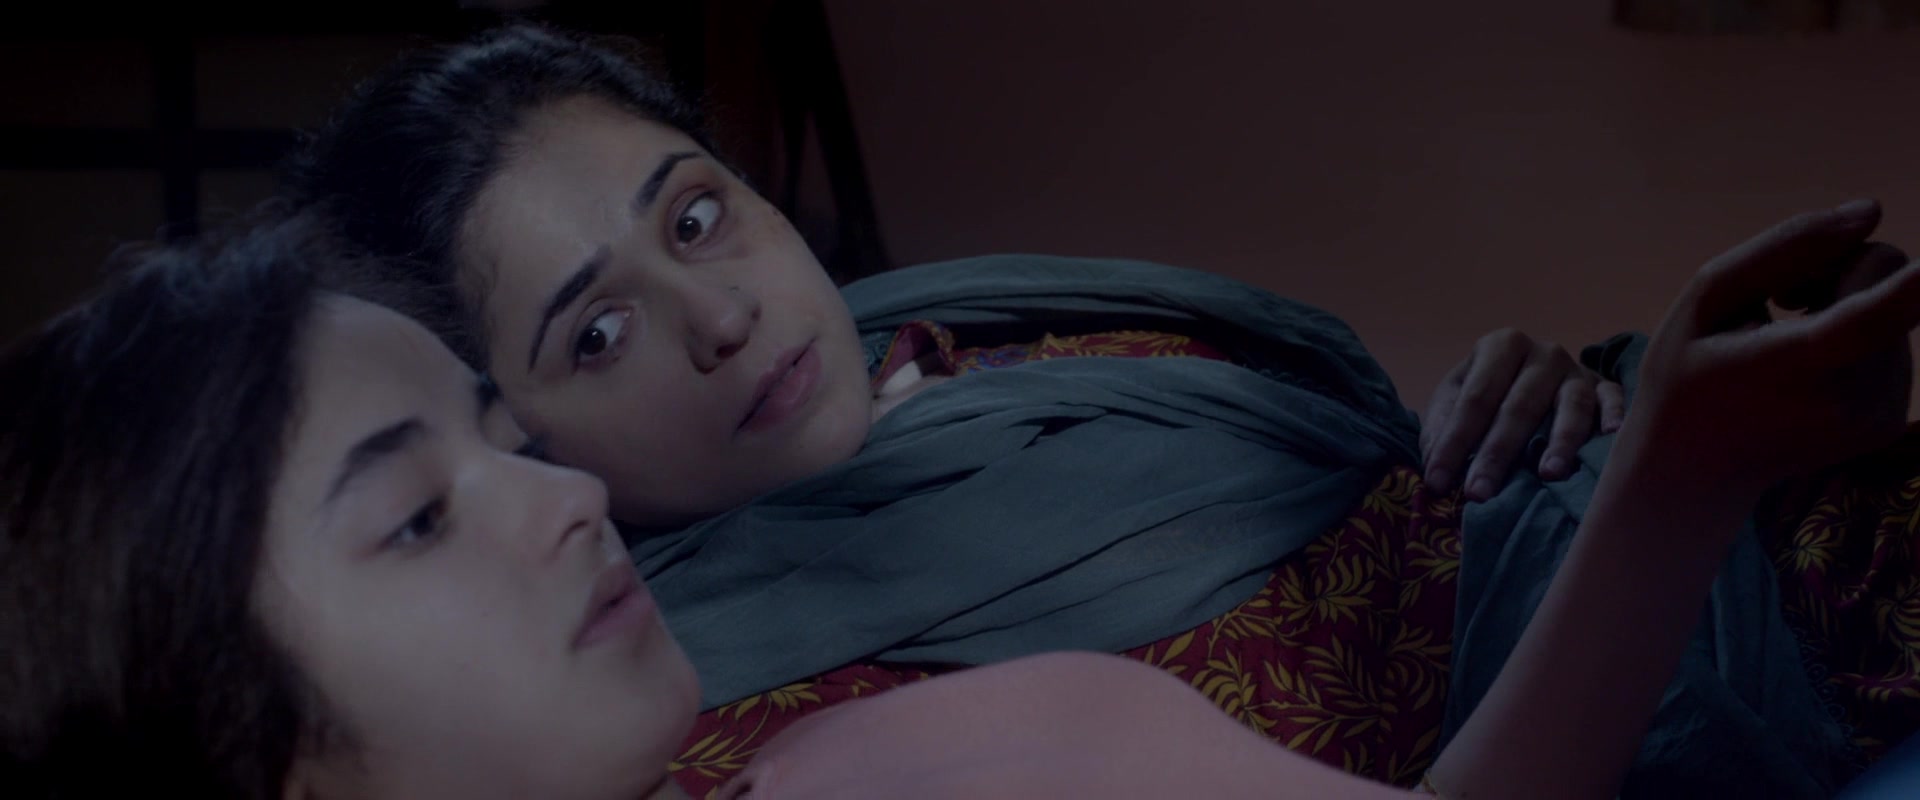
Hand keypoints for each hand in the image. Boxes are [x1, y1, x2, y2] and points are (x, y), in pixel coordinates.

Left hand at [1422, 330, 1626, 499]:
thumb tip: (1435, 470)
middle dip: (1496, 453)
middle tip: (1480, 493)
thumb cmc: (1487, 396)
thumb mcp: (1454, 401)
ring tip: (1548, 475)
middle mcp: (1542, 353)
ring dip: (1560, 441)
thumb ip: (1441, 429)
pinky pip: (1614, 400)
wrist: (1530, 377)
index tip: (1437, 482)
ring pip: (1571, 404)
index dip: (1454, 442)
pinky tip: (1612, 436)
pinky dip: (1614, 416)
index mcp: (1499, 347)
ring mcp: (1577, 370)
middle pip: (1519, 406)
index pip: (1475, 398)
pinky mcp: (1605, 387)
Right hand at [1624, 200, 1919, 502]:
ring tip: (1788, 331)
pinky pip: (1893, 338)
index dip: (1908, 291)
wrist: (1693, 470)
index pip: (1865, 322)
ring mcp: (1876, 412)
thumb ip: (1783, 248)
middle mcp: (1847, 396)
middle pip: (1882, 276)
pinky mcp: (1889, 419)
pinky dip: (1858, 335)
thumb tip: (1871, 211)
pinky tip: (1807, 360)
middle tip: (1786, 295)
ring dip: (1849, 301)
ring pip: (1895, 305)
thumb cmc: (1686, 374)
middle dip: (1843, 267)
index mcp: (1790, 366)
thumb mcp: (1705, 300)